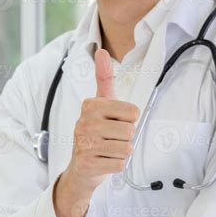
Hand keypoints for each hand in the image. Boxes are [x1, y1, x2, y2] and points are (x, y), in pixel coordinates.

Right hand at [53, 49, 139, 216]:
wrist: (81, 166)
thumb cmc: (96, 131)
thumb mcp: (101, 103)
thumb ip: (104, 78)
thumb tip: (101, 50)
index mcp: (91, 105)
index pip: (133, 112)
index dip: (129, 120)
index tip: (115, 121)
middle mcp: (84, 122)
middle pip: (130, 131)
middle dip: (126, 137)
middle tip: (110, 138)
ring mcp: (84, 144)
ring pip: (126, 148)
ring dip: (122, 151)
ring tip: (107, 149)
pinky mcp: (87, 164)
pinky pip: (120, 164)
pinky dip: (117, 165)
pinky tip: (104, 161)